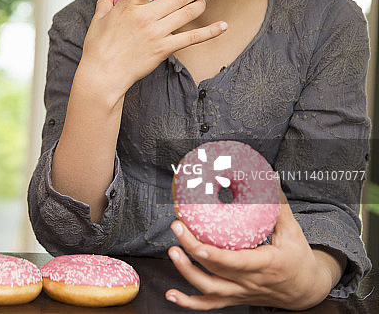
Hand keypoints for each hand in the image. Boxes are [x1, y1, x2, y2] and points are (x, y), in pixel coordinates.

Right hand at [80, 0, 225, 95]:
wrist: (102, 75)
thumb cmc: (97, 47)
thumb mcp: (98, 18)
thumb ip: (107, 0)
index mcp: (128, 6)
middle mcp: (145, 17)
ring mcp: (156, 33)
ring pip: (188, 13)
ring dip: (199, 4)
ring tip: (201, 1)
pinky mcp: (164, 49)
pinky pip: (192, 38)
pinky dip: (210, 31)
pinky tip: (223, 26)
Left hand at [165, 200, 342, 309]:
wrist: (307, 291)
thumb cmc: (298, 259)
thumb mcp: (293, 232)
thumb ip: (278, 206)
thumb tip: (271, 177)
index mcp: (267, 265)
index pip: (237, 262)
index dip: (215, 255)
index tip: (197, 244)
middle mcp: (251, 282)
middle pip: (217, 270)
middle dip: (192, 249)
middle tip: (177, 227)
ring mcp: (241, 293)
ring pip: (210, 290)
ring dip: (187, 273)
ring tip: (172, 252)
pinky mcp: (235, 299)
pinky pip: (209, 305)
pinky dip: (189, 303)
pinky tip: (171, 295)